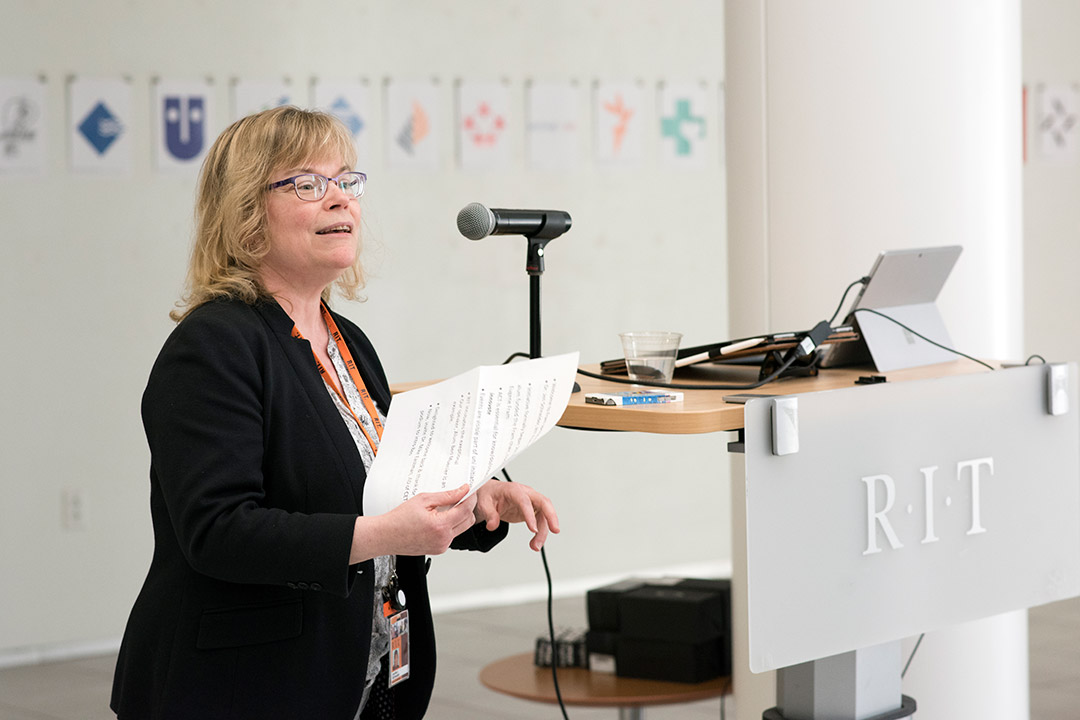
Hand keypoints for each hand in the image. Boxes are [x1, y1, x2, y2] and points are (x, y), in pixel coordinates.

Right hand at [351, 484, 476, 561]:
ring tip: (445, 508)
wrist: (386, 536)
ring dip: (459, 517)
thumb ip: (446, 496)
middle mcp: (444, 539)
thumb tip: (462, 491)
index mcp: (440, 526)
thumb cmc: (399, 519)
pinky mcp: (439, 550)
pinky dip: (450, 525)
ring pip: (462, 528)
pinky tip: (438, 519)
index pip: (466, 510)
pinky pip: (452, 535)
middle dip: (467, 507)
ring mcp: (442, 546)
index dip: (470, 498)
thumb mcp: (423, 500)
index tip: (469, 491)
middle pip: (469, 521)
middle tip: (459, 497)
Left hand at [473, 480, 559, 551]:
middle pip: (544, 502)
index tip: (533, 529)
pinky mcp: (533, 510)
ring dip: (543, 531)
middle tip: (555, 530)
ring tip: (535, 546)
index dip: (530, 514)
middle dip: (551, 516)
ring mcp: (531, 502)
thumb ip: (489, 515)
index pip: (524, 501)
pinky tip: (535, 542)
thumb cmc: (489, 495)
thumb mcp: (484, 504)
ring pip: (544, 515)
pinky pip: (541, 521)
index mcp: (513, 490)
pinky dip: (540, 532)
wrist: (491, 494)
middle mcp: (526, 494)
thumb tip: (493, 526)